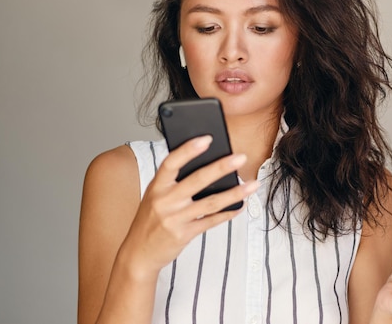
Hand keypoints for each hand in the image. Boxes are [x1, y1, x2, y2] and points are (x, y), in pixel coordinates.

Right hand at [118, 136, 258, 278]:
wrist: (139, 253)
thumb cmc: (151, 219)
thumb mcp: (156, 196)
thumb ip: (175, 182)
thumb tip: (209, 165)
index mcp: (156, 186)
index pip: (172, 162)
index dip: (189, 149)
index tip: (207, 138)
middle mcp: (164, 201)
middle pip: (197, 180)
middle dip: (221, 167)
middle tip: (241, 157)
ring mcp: (174, 219)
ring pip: (210, 202)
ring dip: (235, 193)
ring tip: (253, 184)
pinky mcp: (184, 234)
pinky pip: (211, 221)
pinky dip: (228, 212)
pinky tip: (241, 205)